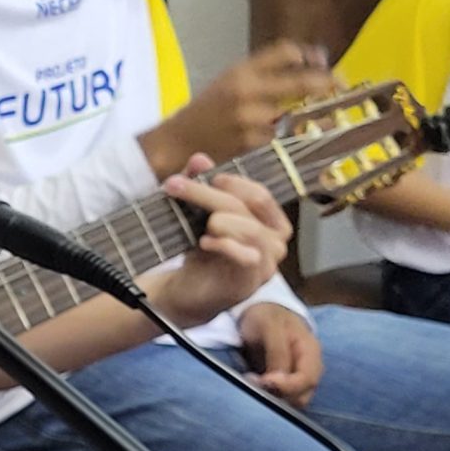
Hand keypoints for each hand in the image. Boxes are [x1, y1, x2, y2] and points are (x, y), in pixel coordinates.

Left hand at [140, 155, 291, 328]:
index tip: (204, 177)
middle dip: (208, 193)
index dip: (233, 181)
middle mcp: (276, 242)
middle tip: (173, 185)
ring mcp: (267, 264)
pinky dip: (224, 245)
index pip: (260, 194)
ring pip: (249, 228)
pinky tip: (204, 243)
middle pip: (250, 205)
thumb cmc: (201, 251)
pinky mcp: (251, 282)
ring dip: (216, 218)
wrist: (187, 291)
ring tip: (197, 224)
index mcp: (271, 222)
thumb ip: (201, 186)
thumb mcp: (199, 214)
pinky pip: (247, 257)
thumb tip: (199, 159)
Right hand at [142, 41, 337, 173]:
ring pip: (298, 116)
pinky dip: (299, 139)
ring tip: (332, 119)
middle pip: (301, 82)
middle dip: (327, 83)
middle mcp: (246, 92)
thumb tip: (311, 62)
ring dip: (318, 118)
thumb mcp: (230, 80)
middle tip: (341, 86)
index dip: (310, 55)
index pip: (286, 52)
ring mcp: (249, 120)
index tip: (323, 62)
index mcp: (241, 71)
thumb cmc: (207, 110)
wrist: (178, 142)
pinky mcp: (250, 145)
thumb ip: (264, 72)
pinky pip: (284, 140)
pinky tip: (307, 140)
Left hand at [237, 302, 323, 406]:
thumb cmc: (266, 316)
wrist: (260, 311)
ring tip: (250, 383)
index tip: (265, 381)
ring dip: (272, 399)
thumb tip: (276, 381)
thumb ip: (277, 352)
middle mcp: (309, 368)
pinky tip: (252, 387)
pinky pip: (281, 399)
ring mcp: (297, 377)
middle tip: (252, 383)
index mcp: (310, 352)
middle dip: (279, 396)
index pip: (308, 380)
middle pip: (302, 396)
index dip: (288, 387)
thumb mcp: (270, 327)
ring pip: (291, 401)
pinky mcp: (284, 384)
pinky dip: (268, 398)